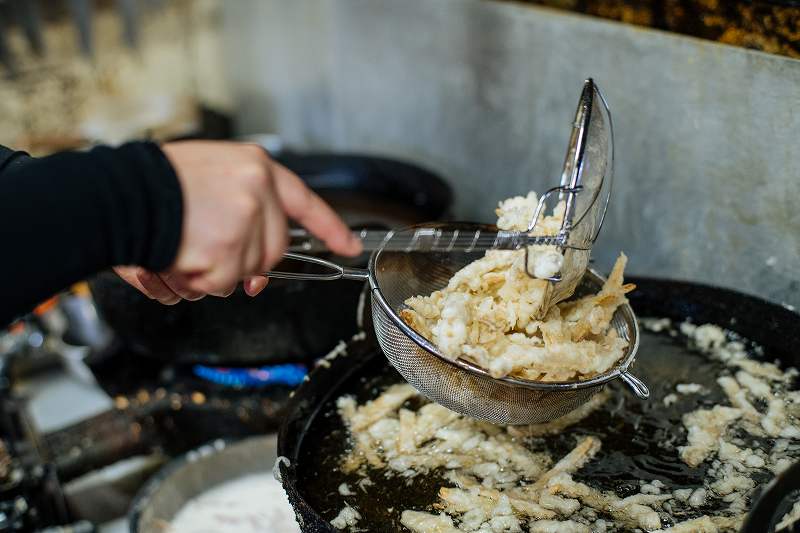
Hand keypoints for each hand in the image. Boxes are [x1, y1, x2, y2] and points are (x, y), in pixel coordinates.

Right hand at [115, 141, 360, 303]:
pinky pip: (221, 285)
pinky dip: (195, 283)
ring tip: (179, 247)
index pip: (305, 203)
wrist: (115, 193)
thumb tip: (254, 274)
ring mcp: (245, 224)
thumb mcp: (207, 174)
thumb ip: (240, 211)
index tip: (349, 246)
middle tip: (210, 254)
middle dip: (245, 262)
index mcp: (255, 168)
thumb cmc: (151, 184)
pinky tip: (173, 260)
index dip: (330, 228)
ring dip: (211, 272)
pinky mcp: (228, 254)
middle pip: (272, 250)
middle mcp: (257, 193)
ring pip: (243, 273)